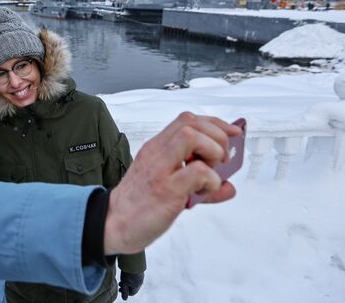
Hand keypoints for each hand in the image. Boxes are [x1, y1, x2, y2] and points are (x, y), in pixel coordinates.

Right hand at [104, 112, 240, 254]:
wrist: (112, 223)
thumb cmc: (139, 204)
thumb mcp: (168, 184)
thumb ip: (199, 182)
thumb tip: (228, 186)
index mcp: (156, 148)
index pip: (187, 120)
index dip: (215, 123)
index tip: (232, 133)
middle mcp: (157, 153)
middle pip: (191, 122)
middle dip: (217, 136)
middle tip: (220, 160)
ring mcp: (160, 169)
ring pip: (192, 137)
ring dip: (212, 152)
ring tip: (211, 173)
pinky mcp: (166, 190)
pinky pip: (198, 172)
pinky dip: (211, 181)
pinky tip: (203, 193)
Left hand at [118, 271, 143, 299]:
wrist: (133, 261)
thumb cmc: (128, 273)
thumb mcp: (125, 283)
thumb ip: (124, 291)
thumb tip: (124, 299)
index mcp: (137, 286)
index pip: (131, 293)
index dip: (125, 292)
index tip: (120, 289)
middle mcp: (140, 282)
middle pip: (133, 287)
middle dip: (126, 286)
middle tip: (120, 283)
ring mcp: (141, 276)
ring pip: (134, 282)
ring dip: (128, 282)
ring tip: (122, 279)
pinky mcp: (140, 271)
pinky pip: (135, 277)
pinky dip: (130, 277)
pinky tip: (126, 273)